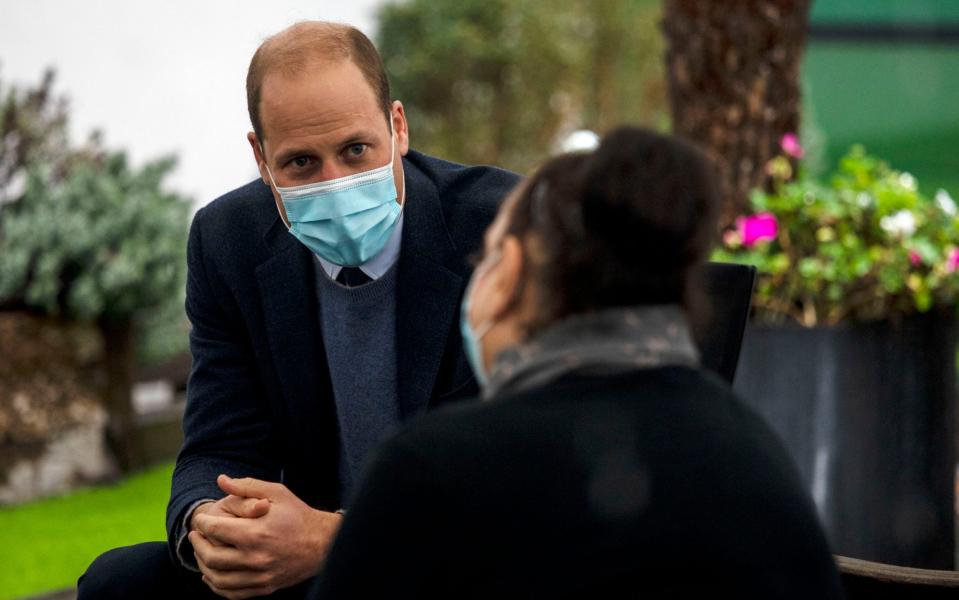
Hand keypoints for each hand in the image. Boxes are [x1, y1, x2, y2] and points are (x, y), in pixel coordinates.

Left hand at [190, 475, 343, 598]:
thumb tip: (221, 480)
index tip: (201, 519)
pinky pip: (232, 593)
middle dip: (197, 544)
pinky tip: (212, 574)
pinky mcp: (264, 587)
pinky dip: (217, 586)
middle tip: (196, 535)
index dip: (202, 523)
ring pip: (218, 579)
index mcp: (256, 533)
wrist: (323, 543)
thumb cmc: (298, 515)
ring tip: (201, 553)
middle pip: (211, 557)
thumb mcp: (276, 493)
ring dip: (203, 566)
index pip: (215, 530)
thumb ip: (247, 486)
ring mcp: (260, 576)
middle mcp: (256, 558)